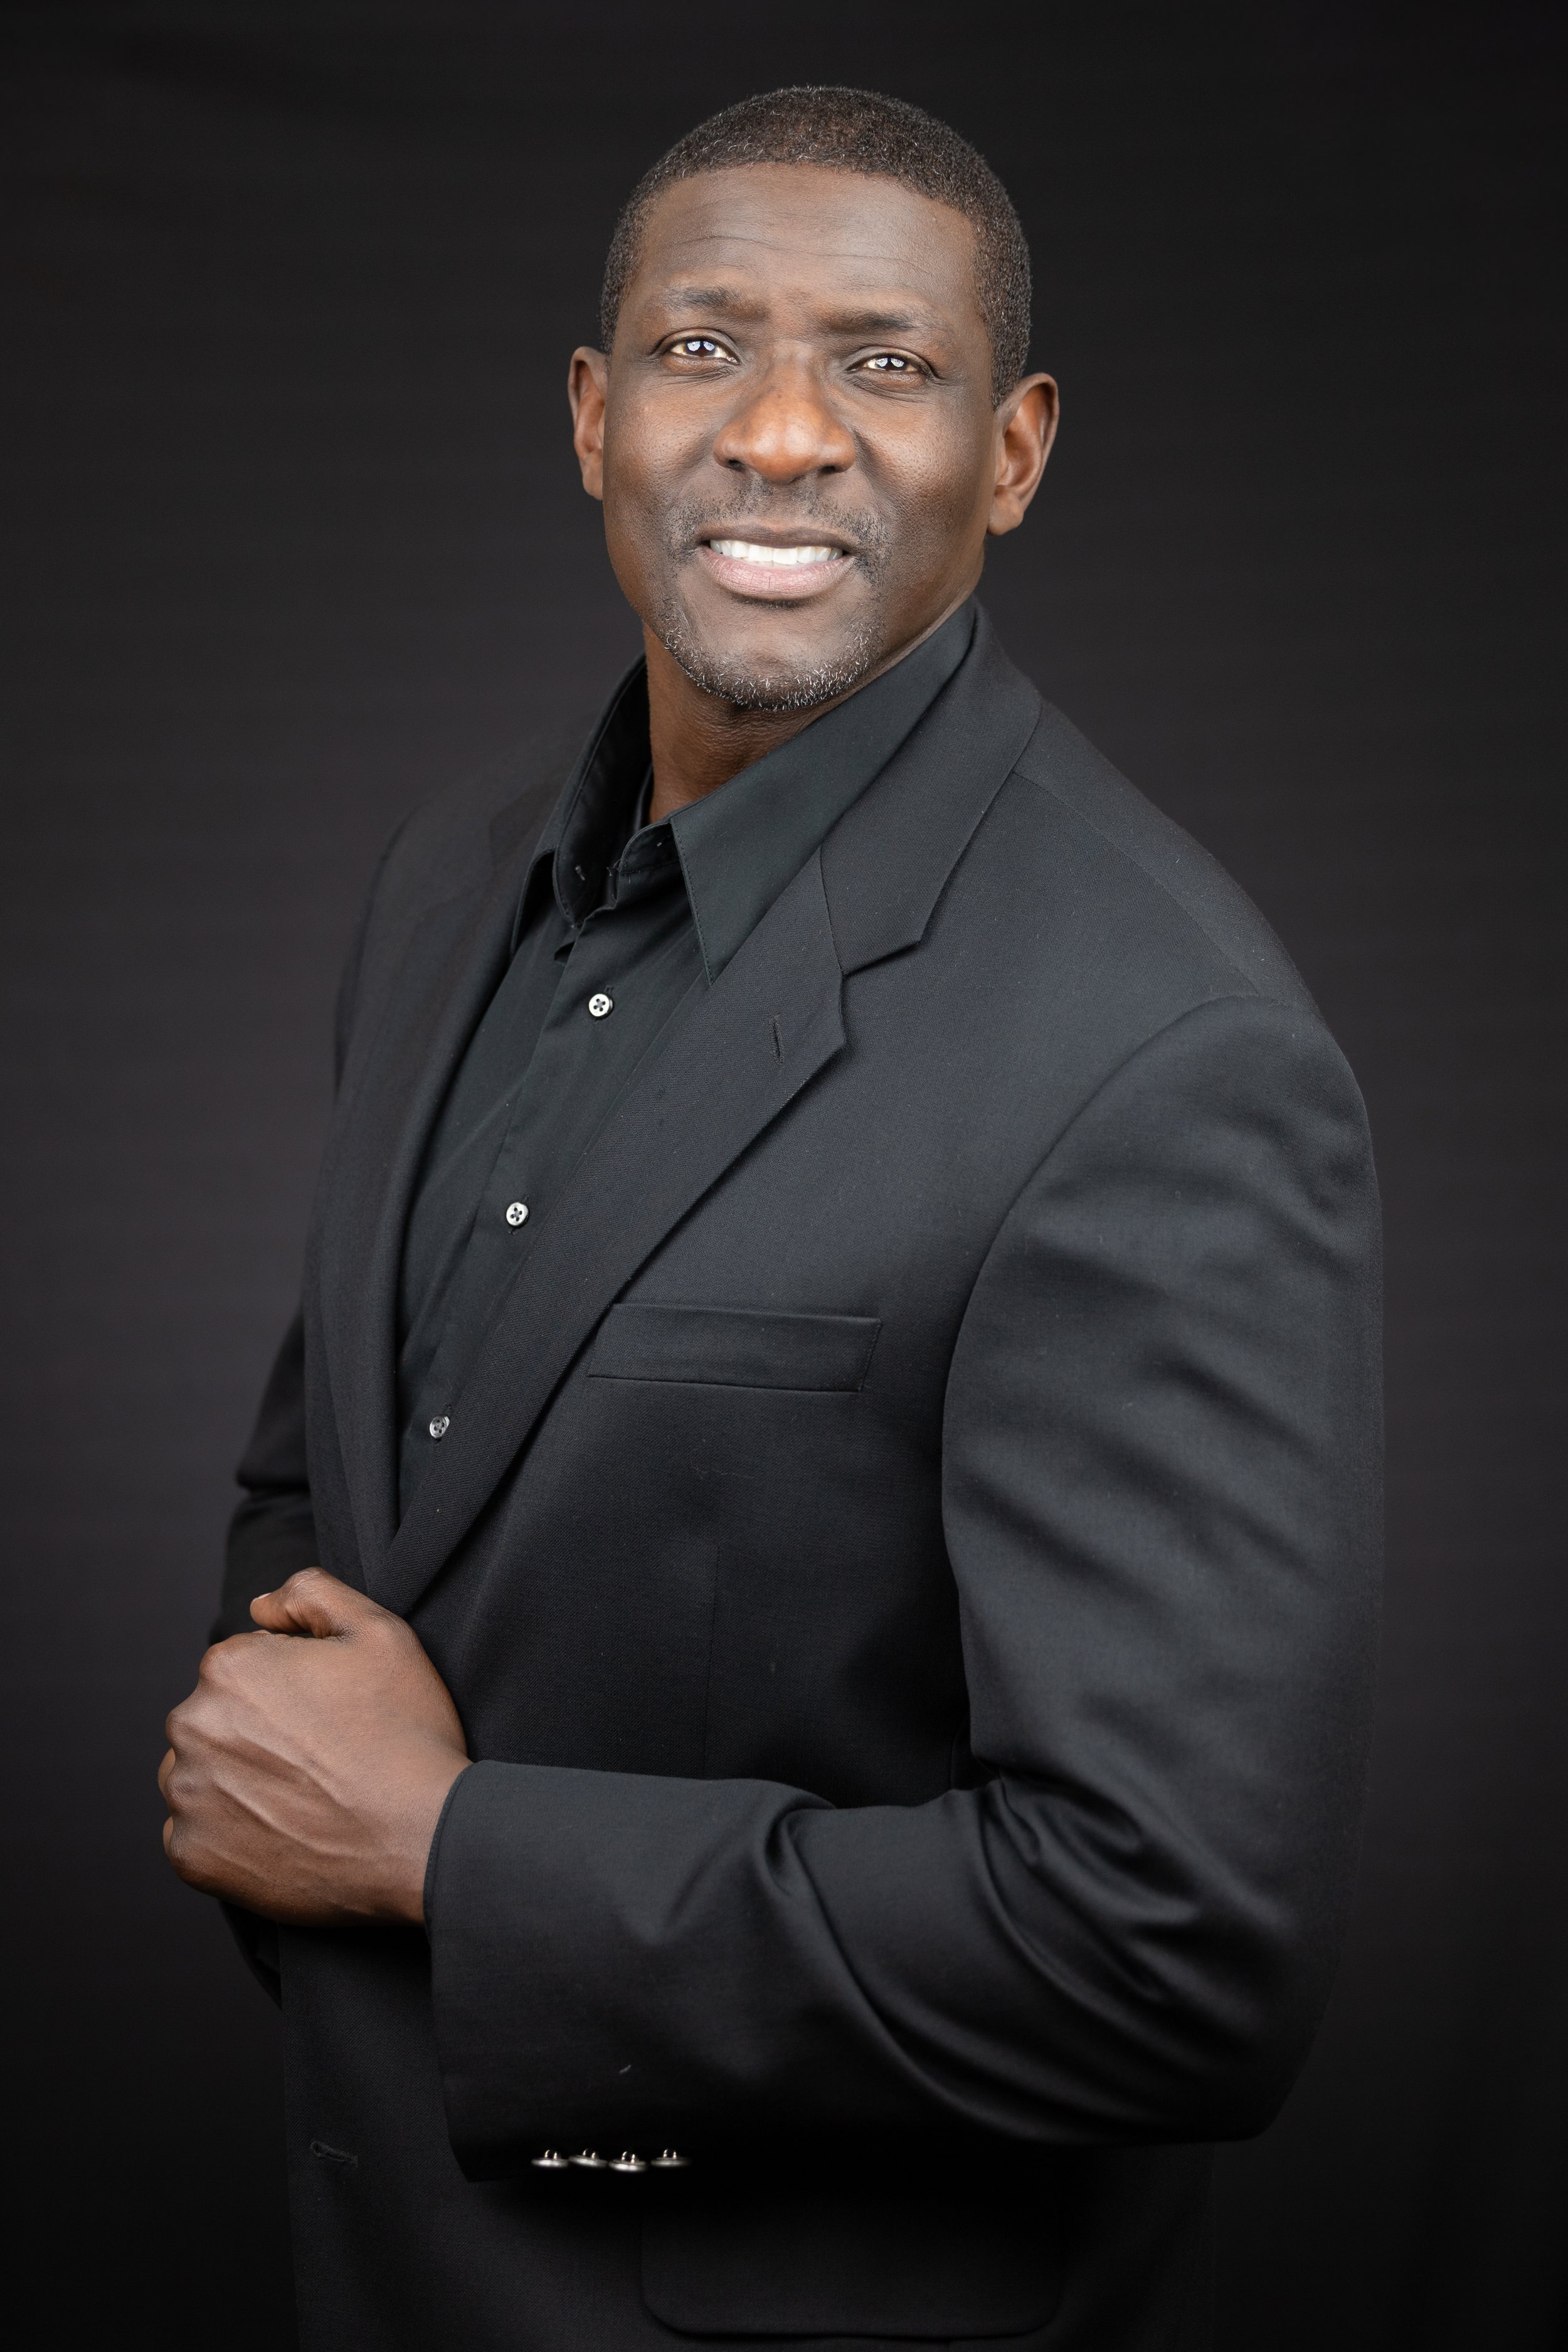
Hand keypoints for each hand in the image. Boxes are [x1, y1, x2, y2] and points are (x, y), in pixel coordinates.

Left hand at [160, 1568, 469, 1925]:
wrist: (421, 1840)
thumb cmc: (406, 1734)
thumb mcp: (380, 1632)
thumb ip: (312, 1593)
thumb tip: (259, 1607)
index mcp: (229, 1667)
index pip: (245, 1664)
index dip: (293, 1683)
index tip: (330, 1712)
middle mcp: (192, 1726)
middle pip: (216, 1717)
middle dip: (257, 1730)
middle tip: (320, 1757)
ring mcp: (188, 1797)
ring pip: (199, 1774)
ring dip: (235, 1780)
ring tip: (301, 1796)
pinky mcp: (192, 1856)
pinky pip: (196, 1834)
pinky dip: (229, 1835)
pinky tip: (282, 1833)